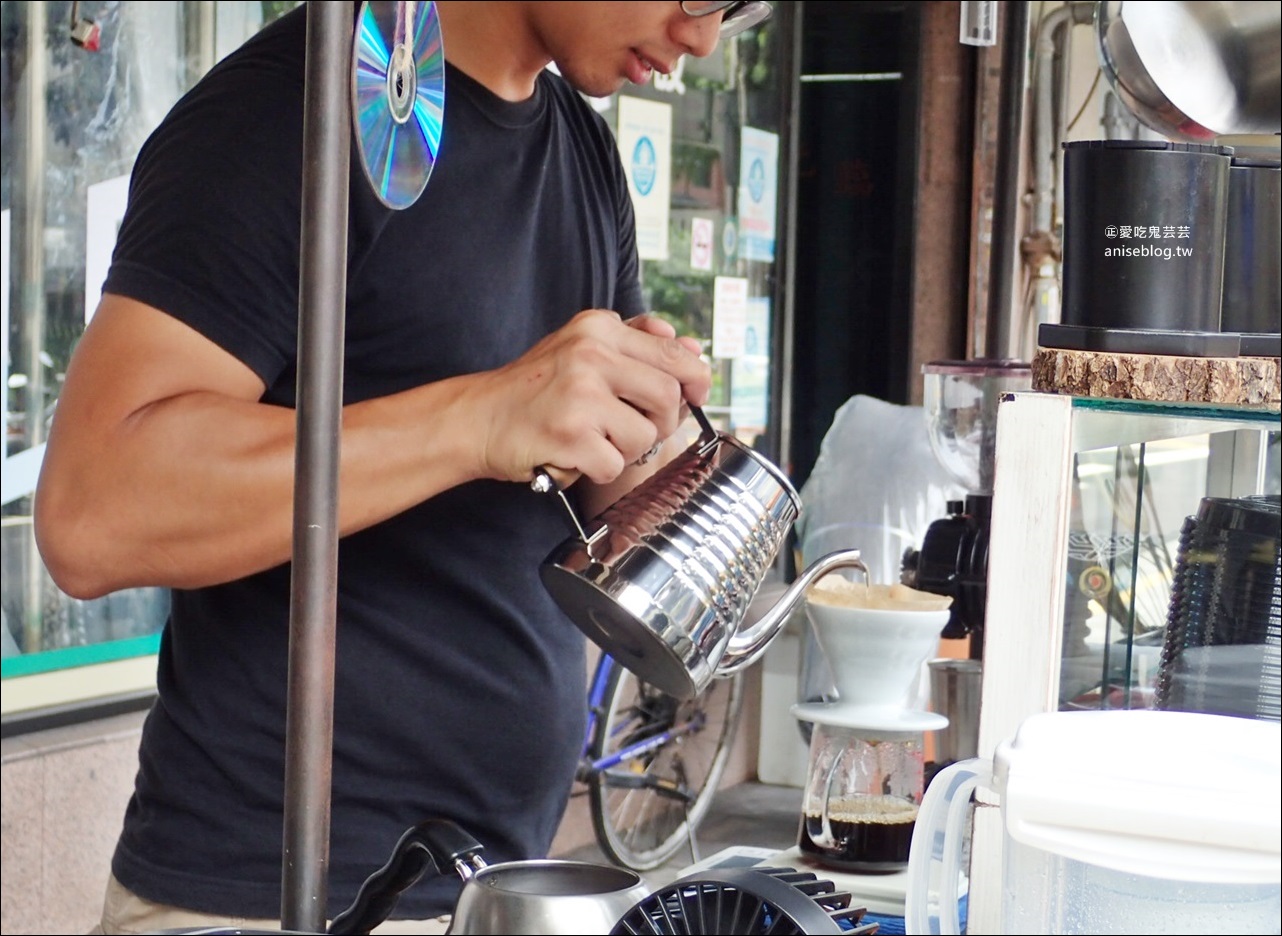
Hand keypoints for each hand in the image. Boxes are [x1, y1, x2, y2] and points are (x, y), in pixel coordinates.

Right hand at [465, 309, 710, 485]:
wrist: (477, 418)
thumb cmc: (534, 388)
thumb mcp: (581, 346)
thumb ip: (636, 342)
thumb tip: (694, 349)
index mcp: (598, 328)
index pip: (672, 351)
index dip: (695, 379)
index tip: (694, 396)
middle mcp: (590, 354)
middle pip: (668, 395)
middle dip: (662, 422)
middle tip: (635, 429)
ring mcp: (580, 395)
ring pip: (646, 436)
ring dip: (626, 450)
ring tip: (594, 440)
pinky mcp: (570, 435)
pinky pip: (614, 465)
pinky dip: (597, 469)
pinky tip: (573, 454)